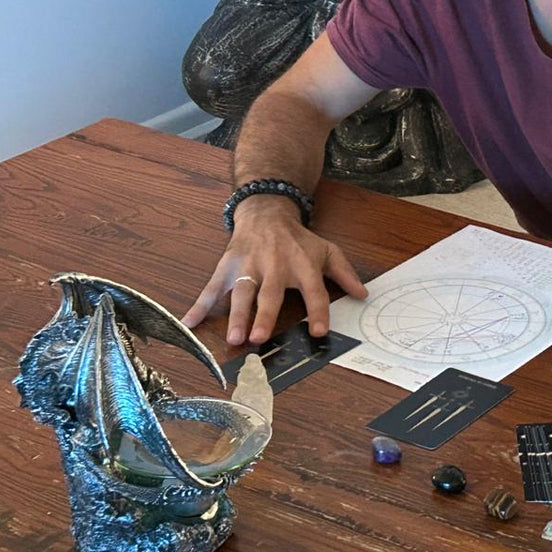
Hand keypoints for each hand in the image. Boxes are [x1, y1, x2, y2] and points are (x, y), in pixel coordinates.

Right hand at [181, 197, 367, 345]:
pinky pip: (211, 288)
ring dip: (235, 315)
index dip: (318, 310)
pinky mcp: (227, 267)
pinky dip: (198, 306)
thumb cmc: (298, 239)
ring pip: (240, 292)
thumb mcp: (326, 250)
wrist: (266, 212)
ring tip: (233, 338)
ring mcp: (248, 266)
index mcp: (302, 264)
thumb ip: (344, 273)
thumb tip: (363, 295)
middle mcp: (275, 266)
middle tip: (259, 338)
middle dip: (264, 316)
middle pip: (270, 293)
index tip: (319, 331)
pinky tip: (189, 324)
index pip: (314, 290)